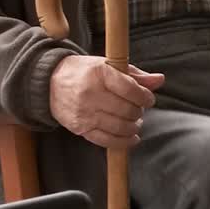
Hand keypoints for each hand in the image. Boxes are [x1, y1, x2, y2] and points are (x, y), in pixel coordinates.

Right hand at [49, 55, 164, 148]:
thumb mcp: (108, 66)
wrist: (49, 83)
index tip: (148, 99)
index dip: (145, 97)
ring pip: (119, 127)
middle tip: (139, 109)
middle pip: (127, 110)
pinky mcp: (80, 128)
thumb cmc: (84, 72)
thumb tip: (160, 80)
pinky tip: (132, 138)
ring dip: (133, 127)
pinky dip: (124, 142)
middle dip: (139, 112)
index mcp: (99, 74)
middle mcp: (90, 94)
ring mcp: (84, 113)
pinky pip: (107, 140)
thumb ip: (135, 75)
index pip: (131, 90)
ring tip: (135, 121)